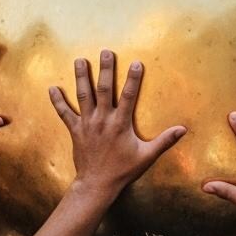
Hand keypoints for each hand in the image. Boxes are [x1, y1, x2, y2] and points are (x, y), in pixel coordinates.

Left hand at [49, 50, 186, 197]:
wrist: (97, 183)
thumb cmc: (124, 169)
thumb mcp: (147, 155)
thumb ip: (165, 140)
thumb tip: (183, 129)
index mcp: (120, 123)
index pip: (128, 96)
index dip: (133, 79)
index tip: (135, 63)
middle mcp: (103, 120)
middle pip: (103, 89)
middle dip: (105, 69)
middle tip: (105, 52)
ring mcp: (87, 124)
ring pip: (83, 96)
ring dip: (81, 77)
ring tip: (79, 60)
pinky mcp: (75, 130)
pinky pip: (64, 113)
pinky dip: (57, 101)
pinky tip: (52, 88)